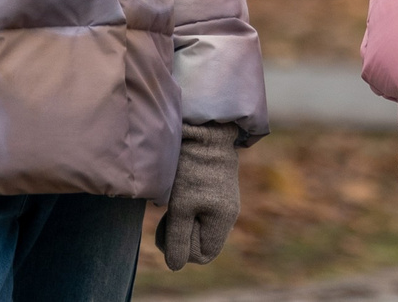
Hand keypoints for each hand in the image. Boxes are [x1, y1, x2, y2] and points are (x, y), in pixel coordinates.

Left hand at [155, 121, 241, 269]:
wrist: (202, 131)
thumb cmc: (191, 170)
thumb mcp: (180, 208)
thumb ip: (178, 239)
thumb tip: (176, 266)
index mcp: (223, 220)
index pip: (202, 255)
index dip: (183, 249)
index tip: (172, 228)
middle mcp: (229, 214)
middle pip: (201, 243)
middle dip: (181, 236)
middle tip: (168, 217)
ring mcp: (225, 202)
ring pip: (199, 228)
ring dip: (182, 223)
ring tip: (172, 205)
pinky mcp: (218, 191)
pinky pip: (201, 214)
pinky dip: (187, 211)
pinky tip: (180, 196)